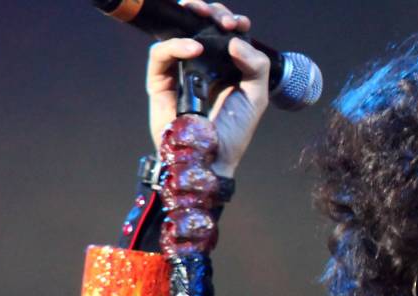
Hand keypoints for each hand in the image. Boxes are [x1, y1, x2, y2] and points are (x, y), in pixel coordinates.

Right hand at [146, 1, 269, 176]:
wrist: (213, 159)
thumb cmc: (235, 131)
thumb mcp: (256, 96)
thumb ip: (256, 66)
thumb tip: (235, 40)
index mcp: (227, 66)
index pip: (225, 34)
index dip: (231, 21)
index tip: (238, 24)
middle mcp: (203, 65)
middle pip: (201, 26)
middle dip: (211, 12)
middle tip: (221, 18)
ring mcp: (180, 71)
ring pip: (178, 33)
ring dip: (192, 19)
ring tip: (207, 21)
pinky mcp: (160, 81)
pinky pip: (161, 54)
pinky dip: (176, 46)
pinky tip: (194, 48)